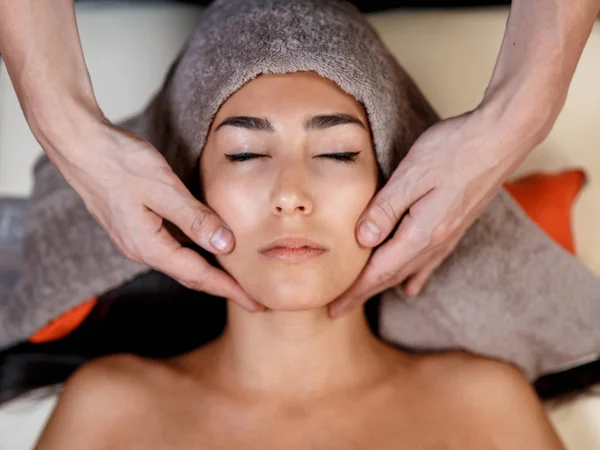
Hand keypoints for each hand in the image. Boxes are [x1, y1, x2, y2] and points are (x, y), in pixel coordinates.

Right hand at [45, 114, 262, 312]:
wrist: (80, 147)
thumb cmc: (120, 163)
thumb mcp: (164, 189)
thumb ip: (195, 219)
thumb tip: (226, 245)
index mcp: (150, 247)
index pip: (199, 276)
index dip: (230, 289)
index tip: (254, 302)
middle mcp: (142, 250)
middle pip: (190, 276)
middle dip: (222, 288)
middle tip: (252, 298)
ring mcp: (136, 239)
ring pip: (181, 263)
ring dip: (208, 273)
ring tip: (235, 279)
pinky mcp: (135, 226)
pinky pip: (171, 248)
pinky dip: (194, 254)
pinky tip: (206, 249)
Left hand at [328, 107, 538, 316]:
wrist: (503, 137)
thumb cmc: (455, 150)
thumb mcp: (412, 176)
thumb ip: (386, 209)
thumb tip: (362, 241)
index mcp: (422, 233)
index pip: (380, 271)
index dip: (355, 291)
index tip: (334, 308)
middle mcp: (437, 241)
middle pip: (392, 275)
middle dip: (364, 293)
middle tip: (339, 309)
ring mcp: (449, 234)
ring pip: (410, 269)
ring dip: (385, 285)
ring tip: (366, 298)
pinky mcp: (456, 223)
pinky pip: (430, 259)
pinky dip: (415, 275)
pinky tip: (412, 285)